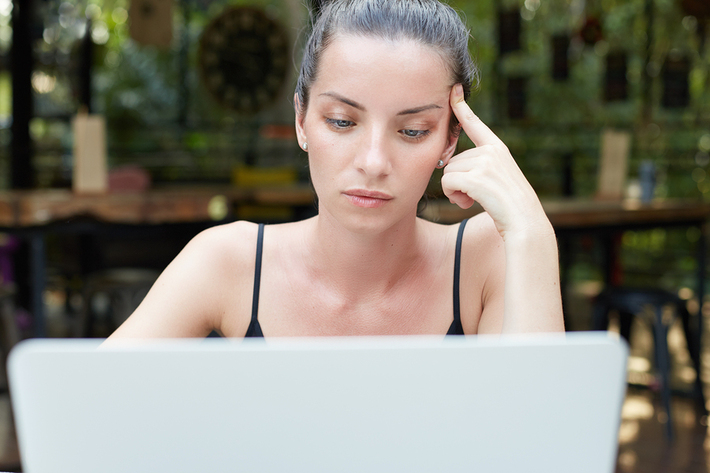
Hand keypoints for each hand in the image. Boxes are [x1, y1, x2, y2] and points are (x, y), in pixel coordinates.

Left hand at [441, 84, 549, 239]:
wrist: (525, 223)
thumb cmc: (508, 207)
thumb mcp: (497, 179)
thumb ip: (478, 168)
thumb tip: (447, 170)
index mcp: (498, 149)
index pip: (475, 124)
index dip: (461, 107)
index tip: (454, 89)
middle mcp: (492, 151)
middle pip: (453, 160)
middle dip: (458, 181)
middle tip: (475, 195)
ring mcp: (486, 163)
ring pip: (448, 172)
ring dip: (455, 190)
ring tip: (476, 199)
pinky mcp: (478, 177)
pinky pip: (447, 182)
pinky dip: (453, 195)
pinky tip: (468, 203)